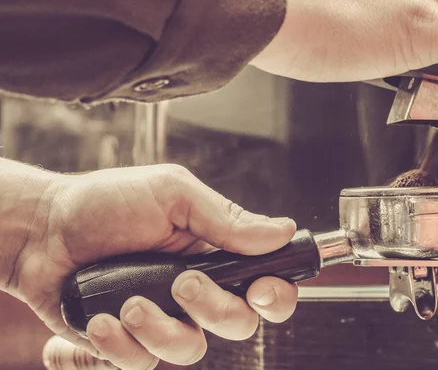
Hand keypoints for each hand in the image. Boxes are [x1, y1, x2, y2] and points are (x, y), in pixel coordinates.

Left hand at [6, 164, 297, 369]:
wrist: (43, 231)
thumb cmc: (107, 203)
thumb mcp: (172, 195)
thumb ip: (226, 217)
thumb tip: (282, 230)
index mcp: (216, 253)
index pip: (267, 282)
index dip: (276, 294)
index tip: (262, 289)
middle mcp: (197, 291)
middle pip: (240, 323)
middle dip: (215, 308)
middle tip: (183, 281)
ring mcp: (164, 318)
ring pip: (191, 350)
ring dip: (161, 328)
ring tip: (129, 302)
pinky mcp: (129, 343)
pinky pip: (143, 364)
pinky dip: (121, 345)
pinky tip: (102, 319)